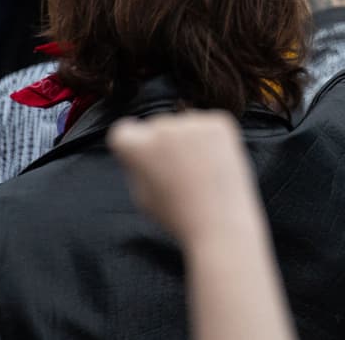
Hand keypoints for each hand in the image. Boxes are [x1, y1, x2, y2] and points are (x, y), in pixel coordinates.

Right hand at [108, 111, 263, 245]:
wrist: (219, 223)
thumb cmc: (177, 215)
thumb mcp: (140, 193)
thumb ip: (137, 165)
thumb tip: (143, 144)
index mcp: (134, 145)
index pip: (125, 131)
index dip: (135, 149)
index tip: (148, 165)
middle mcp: (160, 126)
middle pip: (157, 127)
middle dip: (165, 144)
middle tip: (180, 174)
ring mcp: (191, 122)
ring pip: (185, 125)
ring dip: (188, 141)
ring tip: (200, 172)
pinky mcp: (219, 121)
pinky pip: (208, 125)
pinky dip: (211, 140)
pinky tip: (215, 163)